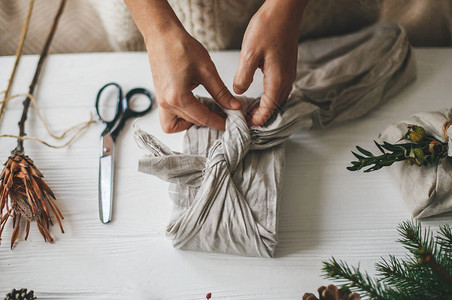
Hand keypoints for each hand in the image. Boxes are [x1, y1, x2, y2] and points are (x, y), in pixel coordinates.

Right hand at [147, 30, 240, 132]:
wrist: (162, 35)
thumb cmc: (181, 47)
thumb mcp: (207, 70)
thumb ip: (221, 92)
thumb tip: (234, 106)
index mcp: (178, 97)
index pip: (203, 118)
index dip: (219, 122)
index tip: (231, 124)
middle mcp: (166, 103)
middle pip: (193, 122)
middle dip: (209, 120)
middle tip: (224, 113)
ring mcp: (161, 102)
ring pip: (178, 125)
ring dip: (193, 121)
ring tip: (207, 110)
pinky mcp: (160, 98)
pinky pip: (169, 118)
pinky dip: (182, 117)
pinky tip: (195, 105)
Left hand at [233, 0, 307, 125]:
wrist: (285, 10)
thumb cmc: (268, 28)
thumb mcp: (249, 53)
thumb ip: (243, 76)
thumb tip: (238, 92)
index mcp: (277, 80)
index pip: (268, 109)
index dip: (256, 120)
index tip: (244, 125)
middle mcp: (286, 80)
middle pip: (275, 107)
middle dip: (261, 116)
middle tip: (244, 120)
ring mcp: (289, 73)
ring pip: (278, 99)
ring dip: (266, 107)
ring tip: (250, 111)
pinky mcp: (287, 66)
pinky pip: (280, 89)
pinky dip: (270, 97)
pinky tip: (259, 95)